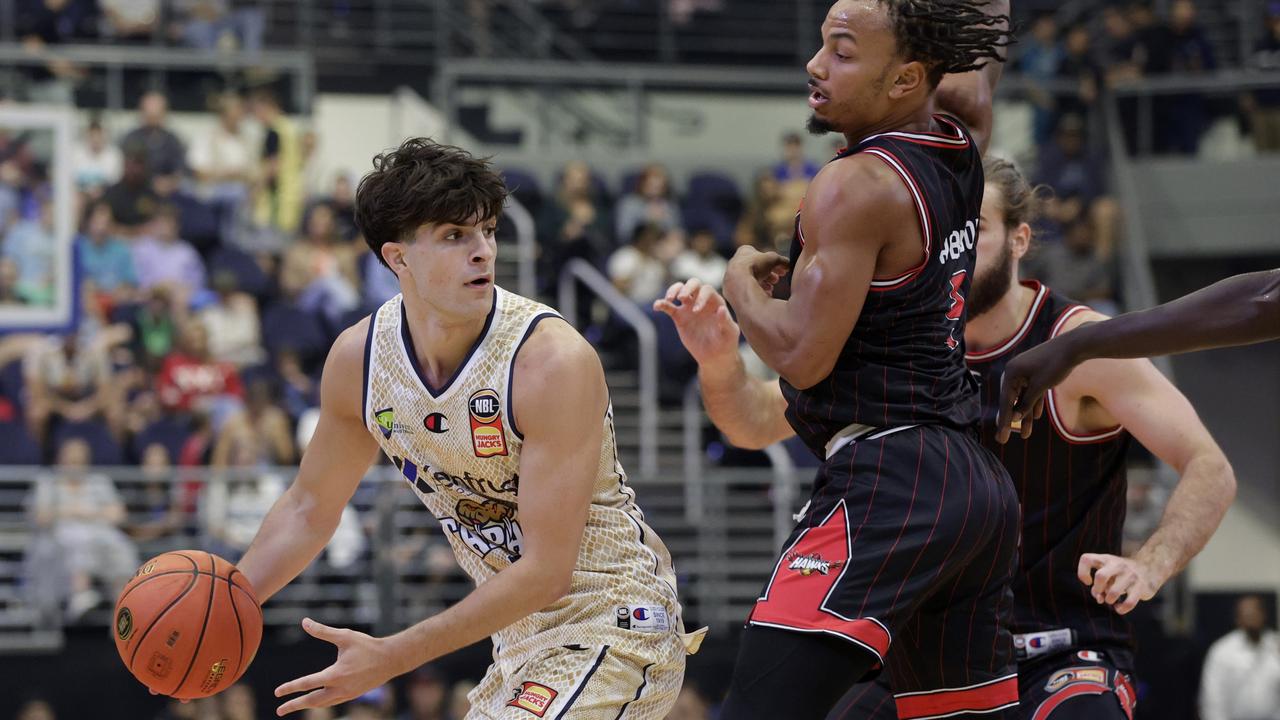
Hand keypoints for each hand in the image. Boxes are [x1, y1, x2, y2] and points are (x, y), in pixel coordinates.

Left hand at [273, 618, 400, 715]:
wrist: (391, 659)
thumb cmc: (367, 645)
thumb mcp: (344, 636)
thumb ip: (322, 631)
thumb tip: (304, 622)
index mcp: (335, 674)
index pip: (307, 684)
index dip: (290, 688)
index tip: (277, 692)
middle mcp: (340, 688)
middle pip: (312, 701)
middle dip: (294, 706)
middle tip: (279, 710)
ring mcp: (347, 694)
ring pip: (322, 704)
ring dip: (307, 705)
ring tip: (294, 706)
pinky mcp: (353, 695)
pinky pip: (332, 702)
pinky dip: (321, 703)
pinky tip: (316, 701)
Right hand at [653, 278, 740, 368]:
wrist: (714, 355)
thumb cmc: (726, 343)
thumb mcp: (729, 333)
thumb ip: (726, 321)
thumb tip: (721, 309)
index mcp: (715, 301)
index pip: (706, 290)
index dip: (701, 297)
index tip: (696, 311)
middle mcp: (702, 300)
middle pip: (693, 284)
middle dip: (686, 287)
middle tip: (682, 298)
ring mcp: (689, 307)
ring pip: (680, 289)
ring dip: (673, 290)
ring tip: (668, 299)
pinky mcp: (679, 316)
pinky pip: (668, 307)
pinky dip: (661, 304)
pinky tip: (656, 306)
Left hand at [725, 246, 788, 296]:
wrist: (738, 282)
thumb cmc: (755, 266)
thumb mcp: (774, 259)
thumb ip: (782, 261)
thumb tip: (788, 264)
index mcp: (744, 252)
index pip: (760, 255)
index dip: (772, 262)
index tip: (780, 269)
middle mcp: (736, 263)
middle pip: (756, 268)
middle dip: (768, 274)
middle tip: (776, 280)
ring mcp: (733, 277)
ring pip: (751, 280)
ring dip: (763, 284)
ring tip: (771, 288)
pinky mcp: (732, 289)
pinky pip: (746, 290)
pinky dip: (756, 292)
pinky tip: (764, 295)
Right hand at [995, 336, 1080, 442]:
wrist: (1073, 346)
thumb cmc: (1055, 364)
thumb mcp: (1040, 386)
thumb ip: (1026, 403)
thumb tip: (1015, 417)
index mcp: (1011, 373)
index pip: (1006, 402)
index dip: (1004, 421)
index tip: (1002, 436)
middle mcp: (1015, 372)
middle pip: (1011, 401)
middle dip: (1011, 421)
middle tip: (1003, 439)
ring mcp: (1025, 373)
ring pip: (1023, 399)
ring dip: (1025, 416)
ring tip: (1025, 435)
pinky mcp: (1036, 373)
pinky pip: (1032, 392)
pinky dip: (1034, 404)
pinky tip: (1036, 417)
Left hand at [1078, 553, 1160, 615]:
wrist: (1149, 568)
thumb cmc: (1120, 574)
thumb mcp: (1107, 574)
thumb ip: (1098, 585)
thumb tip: (1098, 598)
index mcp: (1106, 559)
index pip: (1086, 559)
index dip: (1082, 573)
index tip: (1088, 582)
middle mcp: (1118, 565)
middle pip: (1100, 577)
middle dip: (1098, 589)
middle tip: (1101, 593)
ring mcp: (1130, 575)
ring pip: (1113, 593)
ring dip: (1109, 600)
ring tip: (1111, 600)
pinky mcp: (1141, 587)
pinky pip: (1128, 603)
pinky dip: (1121, 609)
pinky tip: (1119, 608)